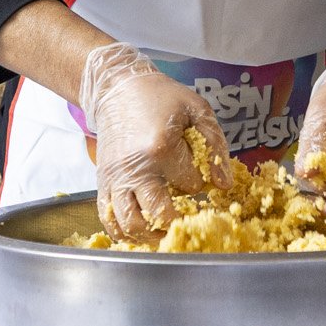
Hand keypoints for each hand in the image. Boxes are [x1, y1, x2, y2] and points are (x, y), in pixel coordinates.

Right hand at [81, 43, 231, 238]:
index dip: (199, 182)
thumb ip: (215, 144)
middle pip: (160, 215)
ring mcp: (115, 177)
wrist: (117, 88)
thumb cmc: (160, 97)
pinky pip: (109, 218)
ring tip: (166, 234)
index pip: (191, 186)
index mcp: (161, 148)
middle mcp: (135, 168)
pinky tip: (140, 234)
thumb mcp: (196, 109)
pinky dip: (124, 233)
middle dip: (179, 223)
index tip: (197, 172)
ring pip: (131, 224)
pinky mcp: (102, 182)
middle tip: (190, 223)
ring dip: (151, 237)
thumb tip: (224, 184)